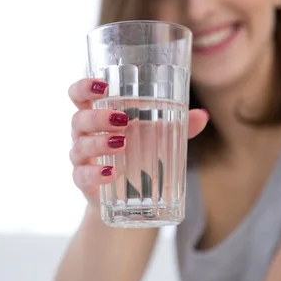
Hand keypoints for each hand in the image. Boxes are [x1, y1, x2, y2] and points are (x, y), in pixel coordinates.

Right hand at [68, 78, 208, 207]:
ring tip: (121, 143)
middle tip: (121, 119)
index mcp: (97, 115)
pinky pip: (81, 176)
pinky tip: (110, 173)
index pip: (79, 96)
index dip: (84, 87)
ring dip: (98, 143)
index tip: (103, 85)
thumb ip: (178, 125)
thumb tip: (202, 115)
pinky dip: (94, 174)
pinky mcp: (84, 182)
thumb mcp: (158, 136)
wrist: (129, 194)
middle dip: (97, 117)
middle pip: (78, 120)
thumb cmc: (138, 153)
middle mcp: (84, 135)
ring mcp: (82, 159)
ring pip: (79, 147)